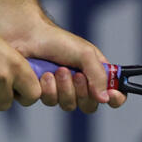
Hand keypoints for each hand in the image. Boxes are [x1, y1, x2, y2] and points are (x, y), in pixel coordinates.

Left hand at [0, 14, 127, 113]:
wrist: (25, 36)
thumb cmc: (56, 40)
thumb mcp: (84, 53)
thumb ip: (98, 75)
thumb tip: (105, 99)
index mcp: (93, 72)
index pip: (112, 93)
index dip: (115, 98)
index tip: (113, 96)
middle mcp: (78, 84)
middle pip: (89, 105)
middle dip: (82, 92)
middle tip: (75, 75)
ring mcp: (59, 90)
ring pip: (68, 105)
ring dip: (64, 88)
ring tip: (56, 70)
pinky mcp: (41, 93)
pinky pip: (49, 103)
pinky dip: (47, 89)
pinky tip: (42, 75)